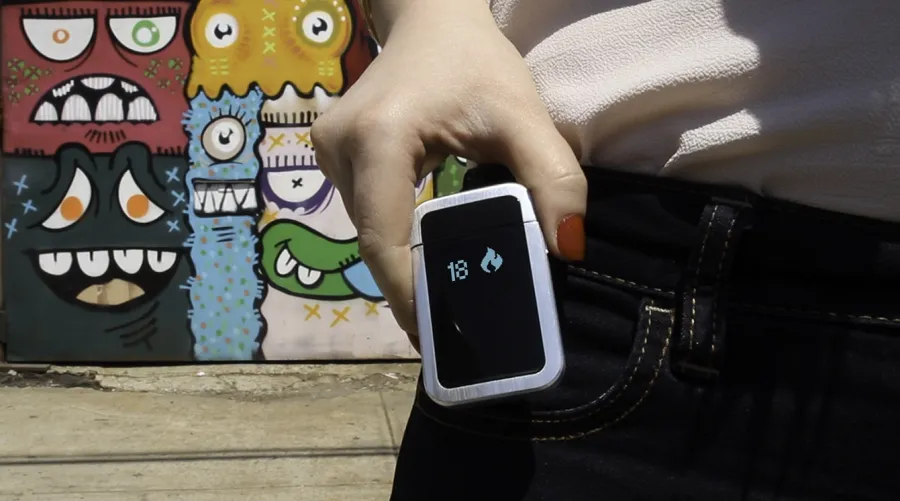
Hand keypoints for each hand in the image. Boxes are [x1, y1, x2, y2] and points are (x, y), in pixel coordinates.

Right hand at [311, 0, 586, 346]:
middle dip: (409, 288)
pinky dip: (393, 239)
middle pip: (374, 242)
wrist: (430, 19)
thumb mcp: (523, 114)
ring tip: (441, 297)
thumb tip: (567, 249)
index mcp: (379, 139)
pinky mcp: (330, 154)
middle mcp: (338, 148)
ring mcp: (327, 151)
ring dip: (401, 265)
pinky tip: (422, 256)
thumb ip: (553, 178)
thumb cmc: (475, 62)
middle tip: (447, 328)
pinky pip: (363, 212)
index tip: (434, 338)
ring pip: (366, 231)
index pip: (386, 240)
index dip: (408, 296)